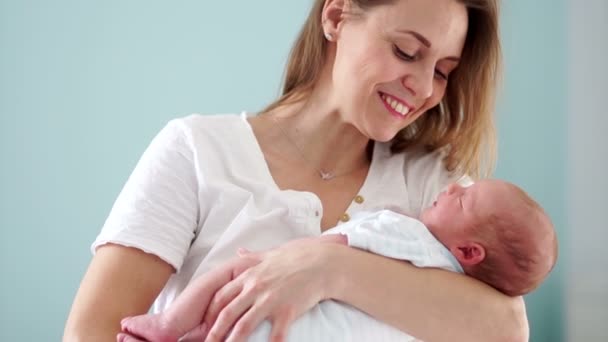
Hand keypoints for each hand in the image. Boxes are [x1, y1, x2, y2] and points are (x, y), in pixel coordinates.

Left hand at [202, 237, 344, 341]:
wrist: (322, 263)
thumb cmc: (297, 258)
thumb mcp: (270, 254)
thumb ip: (252, 256)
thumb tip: (239, 251)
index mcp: (249, 276)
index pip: (221, 296)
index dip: (210, 313)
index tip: (205, 325)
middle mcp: (255, 288)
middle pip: (227, 314)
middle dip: (214, 332)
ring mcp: (270, 300)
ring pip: (244, 326)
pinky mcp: (287, 311)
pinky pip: (275, 335)